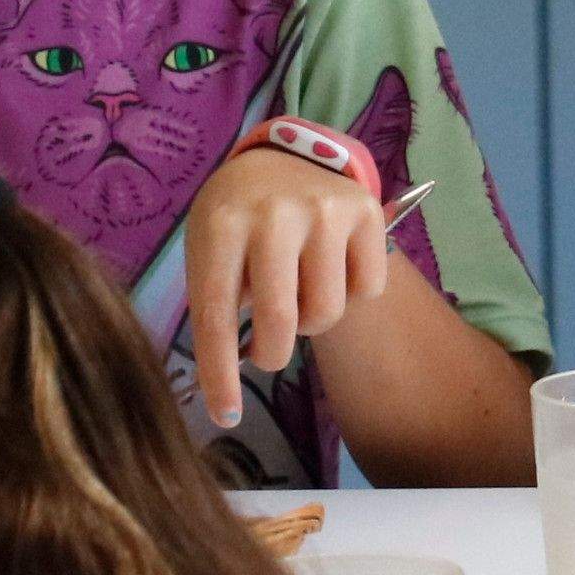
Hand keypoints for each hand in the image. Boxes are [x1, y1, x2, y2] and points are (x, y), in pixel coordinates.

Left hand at [181, 145, 390, 428]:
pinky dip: (349, 293)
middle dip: (271, 355)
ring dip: (310, 321)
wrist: (279, 158)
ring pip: (327, 312)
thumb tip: (231, 390)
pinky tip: (329, 268)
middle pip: (281, 323)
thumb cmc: (235, 221)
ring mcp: (324, 208)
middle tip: (265, 349)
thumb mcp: (208, 251)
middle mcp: (275, 213)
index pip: (216, 315)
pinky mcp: (364, 208)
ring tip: (295, 294)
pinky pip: (366, 288)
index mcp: (222, 225)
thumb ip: (217, 307)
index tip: (225, 416)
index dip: (220, 375)